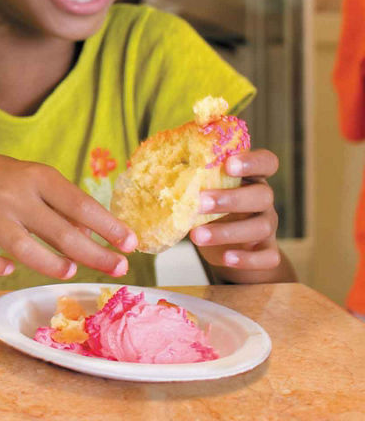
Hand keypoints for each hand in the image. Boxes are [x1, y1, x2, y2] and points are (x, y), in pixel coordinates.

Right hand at [0, 155, 136, 279]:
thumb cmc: (9, 183)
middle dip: (93, 254)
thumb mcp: (39, 183)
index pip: (79, 203)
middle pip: (59, 230)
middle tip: (118, 268)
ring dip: (49, 262)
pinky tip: (8, 269)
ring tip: (70, 271)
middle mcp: (14, 196)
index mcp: (37, 178)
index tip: (131, 244)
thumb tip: (97, 242)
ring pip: (21, 246)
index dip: (108, 226)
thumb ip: (67, 209)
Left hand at [190, 148, 282, 274]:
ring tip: (197, 235)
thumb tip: (151, 163)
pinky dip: (249, 259)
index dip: (252, 162)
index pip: (266, 162)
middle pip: (263, 195)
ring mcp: (268, 224)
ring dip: (228, 232)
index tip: (229, 165)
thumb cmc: (207, 206)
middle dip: (231, 199)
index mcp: (249, 176)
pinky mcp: (266, 250)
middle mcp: (263, 198)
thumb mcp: (199, 188)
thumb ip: (187, 173)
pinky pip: (268, 257)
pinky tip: (228, 258)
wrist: (223, 244)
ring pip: (261, 226)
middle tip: (200, 202)